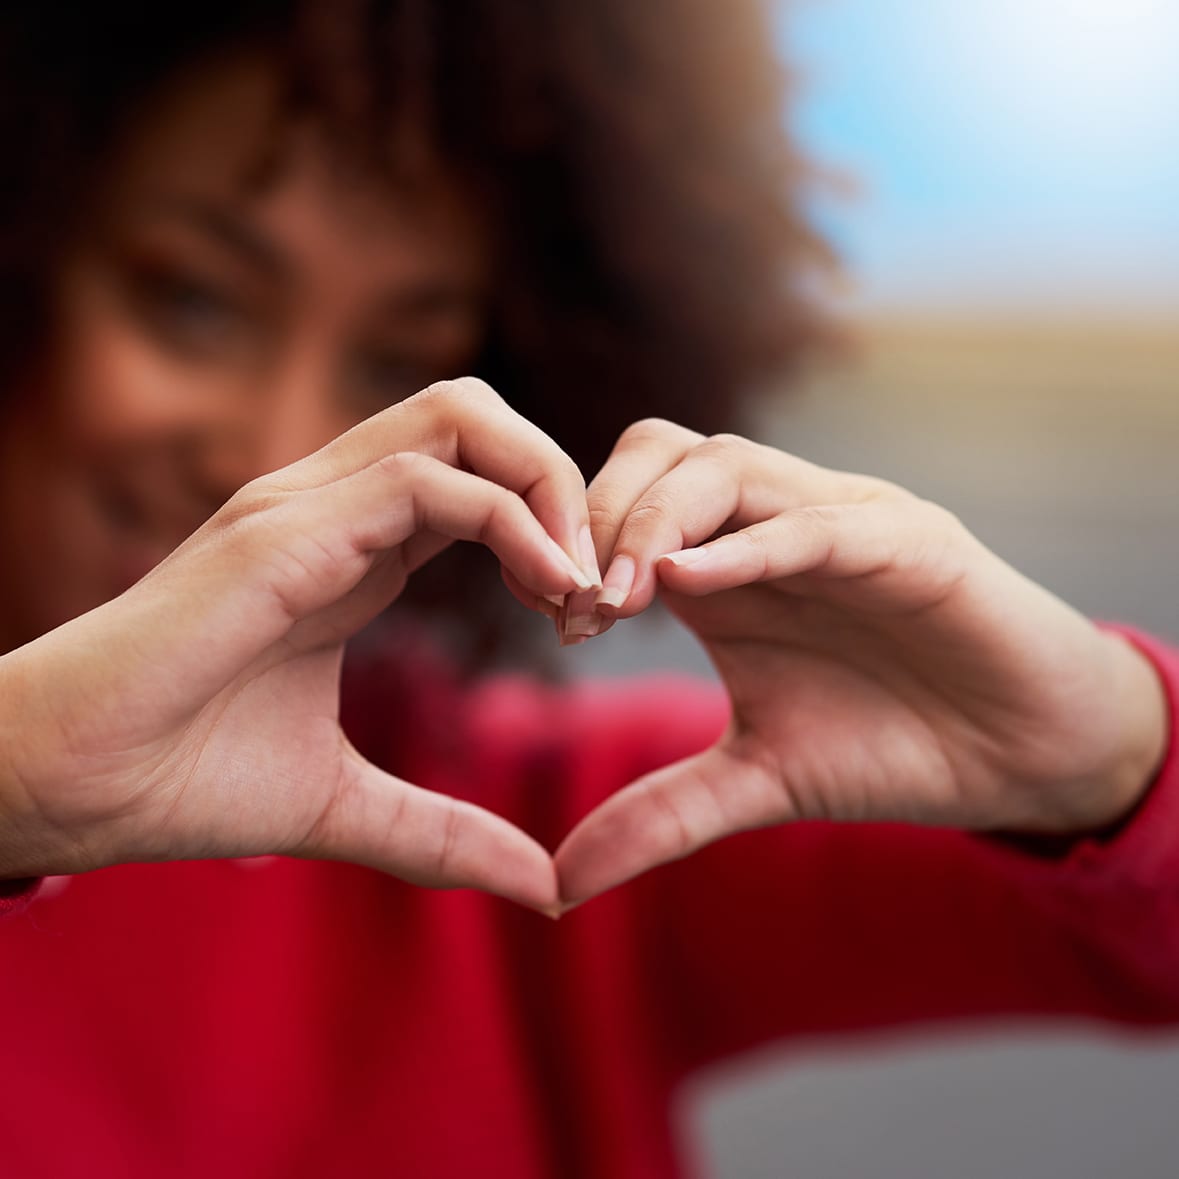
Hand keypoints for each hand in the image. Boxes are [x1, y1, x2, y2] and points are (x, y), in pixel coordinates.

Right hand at [0, 379, 597, 913]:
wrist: (64, 785)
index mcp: (351, 551)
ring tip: (580, 587)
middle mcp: (332, 507)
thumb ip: (444, 834)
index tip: (585, 620)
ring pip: (461, 417)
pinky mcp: (281, 532)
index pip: (477, 478)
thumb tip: (540, 888)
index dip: (551, 530)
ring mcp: (304, 507)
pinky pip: (424, 481)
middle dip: (562, 483)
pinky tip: (550, 594)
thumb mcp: (345, 804)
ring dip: (546, 489)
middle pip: (478, 416)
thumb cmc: (180, 780)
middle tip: (596, 586)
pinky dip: (511, 522)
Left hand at [555, 420, 1168, 903]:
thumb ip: (660, 815)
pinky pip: (816, 522)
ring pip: (725, 466)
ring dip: (656, 520)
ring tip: (618, 599)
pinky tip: (689, 582)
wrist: (1020, 756)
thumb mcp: (756, 782)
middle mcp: (770, 526)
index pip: (625, 504)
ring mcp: (838, 522)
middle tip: (575, 605)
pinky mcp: (908, 541)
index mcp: (725, 567)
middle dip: (600, 517)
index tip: (553, 623)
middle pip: (657, 455)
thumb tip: (558, 888)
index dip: (573, 548)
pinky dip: (749, 544)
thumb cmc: (888, 746)